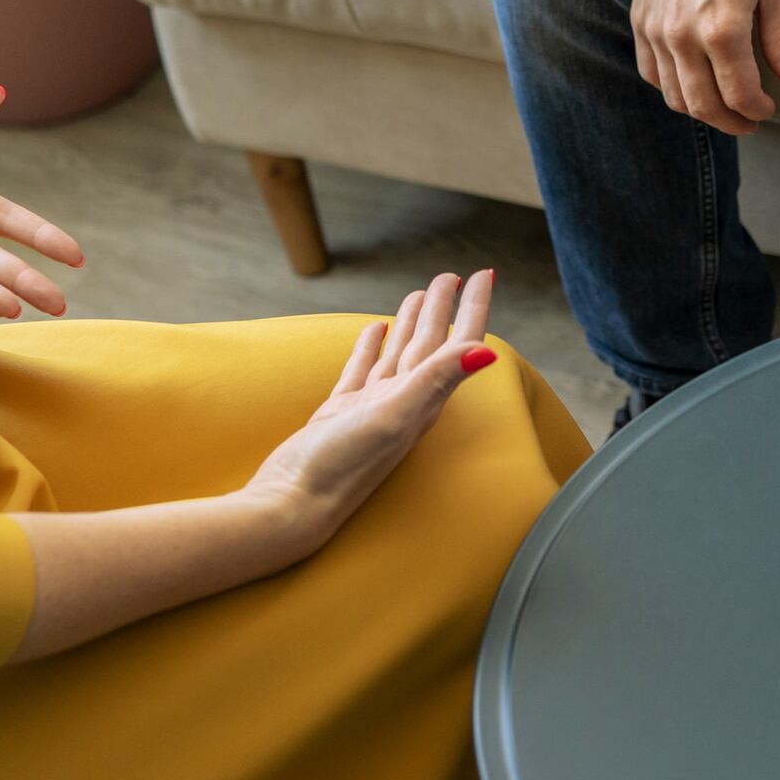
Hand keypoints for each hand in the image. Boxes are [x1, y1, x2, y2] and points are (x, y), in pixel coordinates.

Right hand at [243, 271, 497, 552]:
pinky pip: (362, 371)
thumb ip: (437, 380)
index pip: (456, 344)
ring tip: (421, 293)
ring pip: (398, 354)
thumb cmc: (343, 467)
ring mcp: (371, 409)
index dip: (472, 309)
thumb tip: (487, 351)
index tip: (487, 274)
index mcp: (422, 401)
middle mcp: (404, 404)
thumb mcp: (393, 417)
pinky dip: (370, 348)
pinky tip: (374, 331)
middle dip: (444, 308)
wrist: (291, 505)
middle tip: (452, 274)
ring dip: (411, 324)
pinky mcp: (339, 414)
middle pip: (430, 344)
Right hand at [632, 0, 779, 136]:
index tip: (768, 108)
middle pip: (704, 105)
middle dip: (731, 121)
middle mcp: (684, 36)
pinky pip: (650, 71)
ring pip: (674, 95)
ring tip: (723, 105)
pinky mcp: (639, 20)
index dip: (757, 110)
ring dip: (701, 109)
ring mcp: (656, 30)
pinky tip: (691, 81)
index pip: (740, 94)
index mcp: (723, 28)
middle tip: (749, 121)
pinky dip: (671, 87)